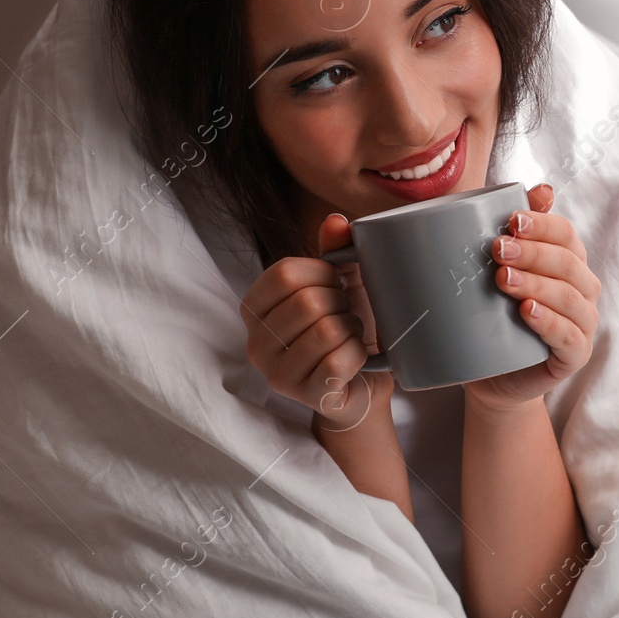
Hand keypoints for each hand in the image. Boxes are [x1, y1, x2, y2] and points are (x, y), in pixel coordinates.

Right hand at [240, 212, 393, 432]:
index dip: (322, 272)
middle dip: (342, 303)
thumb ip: (335, 249)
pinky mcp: (304, 396)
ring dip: (352, 329)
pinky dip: (359, 354)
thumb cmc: (345, 327)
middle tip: (348, 314)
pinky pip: (339, 362)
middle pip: (307, 302)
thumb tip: (335, 221)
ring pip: (326, 331)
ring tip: (351, 335)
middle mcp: (255, 343)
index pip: (284, 274)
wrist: (363, 382)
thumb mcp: (340, 283)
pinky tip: (356, 358)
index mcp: (255, 308)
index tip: (338, 283)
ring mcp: (276, 374)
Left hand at [467, 183, 600, 413]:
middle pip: (568, 263)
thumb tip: (542, 190)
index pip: (565, 234)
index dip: (542, 224)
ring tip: (504, 279)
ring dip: (537, 284)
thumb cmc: (497, 316)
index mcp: (568, 261)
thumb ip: (516, 232)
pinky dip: (550, 322)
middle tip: (497, 249)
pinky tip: (528, 311)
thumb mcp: (499, 271)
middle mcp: (582, 289)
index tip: (511, 220)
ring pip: (569, 297)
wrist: (493, 374)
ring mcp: (583, 323)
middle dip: (533, 253)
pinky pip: (570, 336)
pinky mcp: (575, 355)